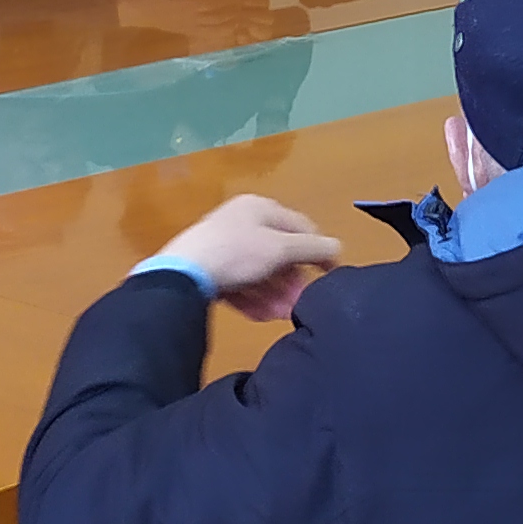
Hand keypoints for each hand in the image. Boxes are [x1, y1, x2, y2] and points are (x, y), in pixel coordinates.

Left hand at [154, 195, 339, 320]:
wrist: (184, 274)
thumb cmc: (237, 253)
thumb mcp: (282, 249)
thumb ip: (313, 249)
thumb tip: (339, 248)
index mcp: (259, 208)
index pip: (300, 226)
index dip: (318, 250)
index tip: (329, 274)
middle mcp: (241, 222)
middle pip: (278, 252)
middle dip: (292, 279)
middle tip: (301, 302)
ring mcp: (223, 246)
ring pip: (259, 271)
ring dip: (275, 293)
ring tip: (283, 314)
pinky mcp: (210, 269)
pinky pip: (240, 282)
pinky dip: (253, 297)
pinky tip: (261, 315)